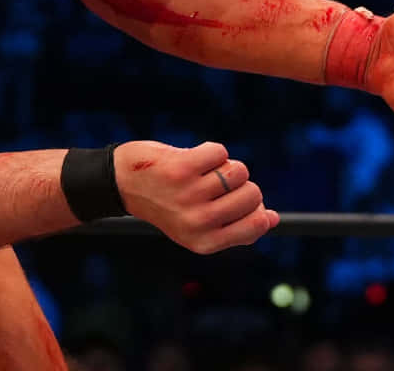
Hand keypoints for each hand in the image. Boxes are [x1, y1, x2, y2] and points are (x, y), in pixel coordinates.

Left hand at [114, 140, 278, 253]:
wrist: (120, 183)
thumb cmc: (166, 202)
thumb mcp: (198, 226)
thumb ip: (235, 226)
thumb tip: (274, 218)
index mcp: (205, 242)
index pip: (257, 225)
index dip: (257, 208)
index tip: (237, 200)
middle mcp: (199, 222)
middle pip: (253, 194)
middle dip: (241, 184)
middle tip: (214, 183)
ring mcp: (190, 196)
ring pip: (238, 171)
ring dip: (225, 165)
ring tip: (202, 172)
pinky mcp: (182, 169)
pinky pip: (221, 152)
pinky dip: (212, 151)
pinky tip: (192, 158)